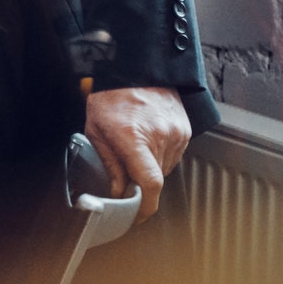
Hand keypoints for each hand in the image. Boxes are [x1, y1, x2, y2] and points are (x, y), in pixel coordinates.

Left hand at [85, 87, 190, 221]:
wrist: (133, 68)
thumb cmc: (110, 96)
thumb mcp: (96, 131)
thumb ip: (110, 164)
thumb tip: (118, 192)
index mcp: (134, 136)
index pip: (149, 183)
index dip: (145, 206)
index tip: (138, 215)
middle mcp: (160, 135)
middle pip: (156, 179)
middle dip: (140, 184)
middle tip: (126, 174)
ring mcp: (176, 132)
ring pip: (166, 168)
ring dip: (151, 168)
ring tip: (135, 147)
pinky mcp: (185, 129)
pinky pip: (175, 155)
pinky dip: (161, 156)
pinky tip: (148, 141)